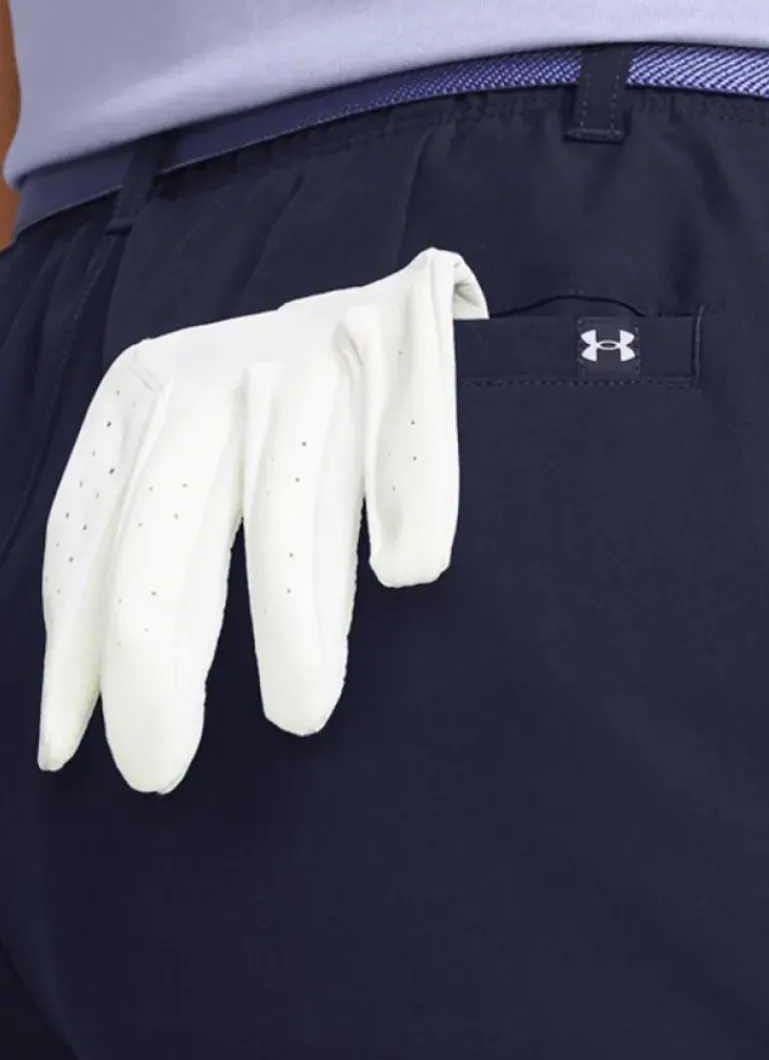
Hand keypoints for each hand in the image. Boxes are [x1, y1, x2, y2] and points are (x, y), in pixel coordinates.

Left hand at [38, 247, 486, 792]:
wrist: (380, 292)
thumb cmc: (273, 396)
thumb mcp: (184, 432)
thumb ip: (143, 522)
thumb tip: (92, 676)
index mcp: (146, 393)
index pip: (94, 539)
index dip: (75, 647)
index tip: (66, 745)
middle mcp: (217, 377)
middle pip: (167, 536)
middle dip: (154, 665)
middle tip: (160, 767)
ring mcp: (312, 362)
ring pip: (289, 514)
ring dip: (293, 624)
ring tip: (301, 712)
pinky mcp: (403, 346)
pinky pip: (407, 452)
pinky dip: (412, 511)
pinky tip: (408, 571)